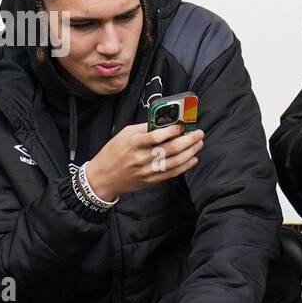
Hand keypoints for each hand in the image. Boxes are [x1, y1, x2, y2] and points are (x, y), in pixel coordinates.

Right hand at [85, 122, 203, 200]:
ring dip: (190, 152)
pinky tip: (193, 159)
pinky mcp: (150, 181)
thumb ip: (144, 128)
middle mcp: (141, 157)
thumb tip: (164, 121)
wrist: (103, 177)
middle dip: (188, 140)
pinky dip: (184, 166)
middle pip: (170, 149)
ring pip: (174, 162)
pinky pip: (171, 173)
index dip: (172, 130)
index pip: (156, 136)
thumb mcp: (124, 134)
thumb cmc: (114, 152)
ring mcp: (146, 170)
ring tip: (199, 144)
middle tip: (199, 134)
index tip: (183, 125)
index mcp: (133, 143)